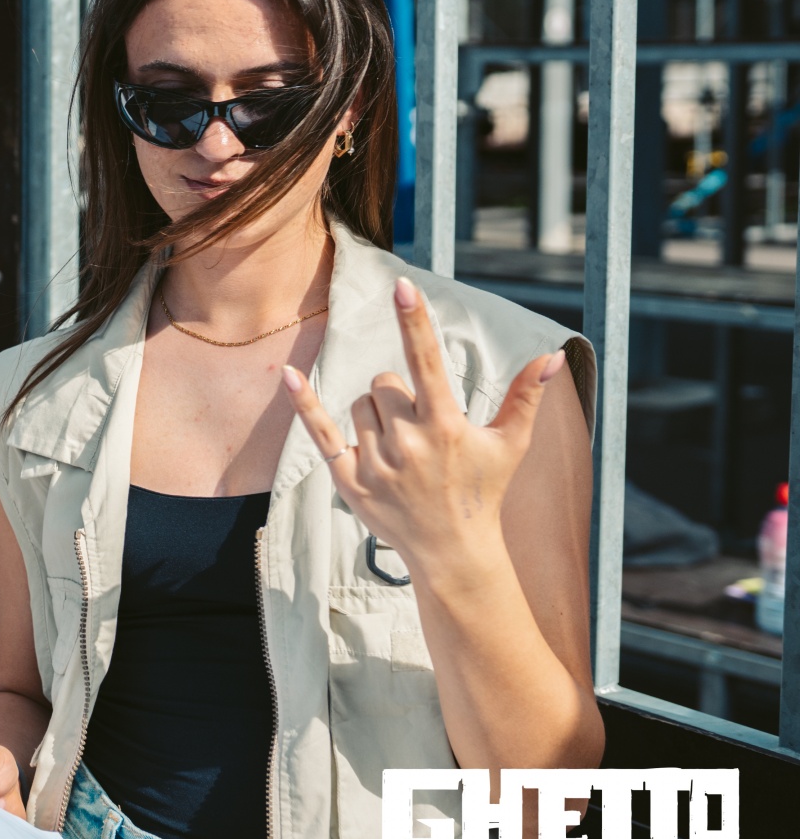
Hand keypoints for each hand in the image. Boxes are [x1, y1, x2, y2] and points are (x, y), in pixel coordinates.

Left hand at [283, 277, 565, 582]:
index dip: (414, 323)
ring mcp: (376, 463)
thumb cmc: (483, 492)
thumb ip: (526, 397)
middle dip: (398, 396)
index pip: (427, 362)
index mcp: (446, 427)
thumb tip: (553, 355)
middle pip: (384, 384)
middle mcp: (409, 442)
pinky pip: (321, 432)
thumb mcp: (509, 445)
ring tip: (401, 450)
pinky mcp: (350, 480)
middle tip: (420, 431)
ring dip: (375, 416)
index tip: (401, 285)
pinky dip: (304, 403)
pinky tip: (285, 373)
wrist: (452, 552)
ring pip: (359, 405)